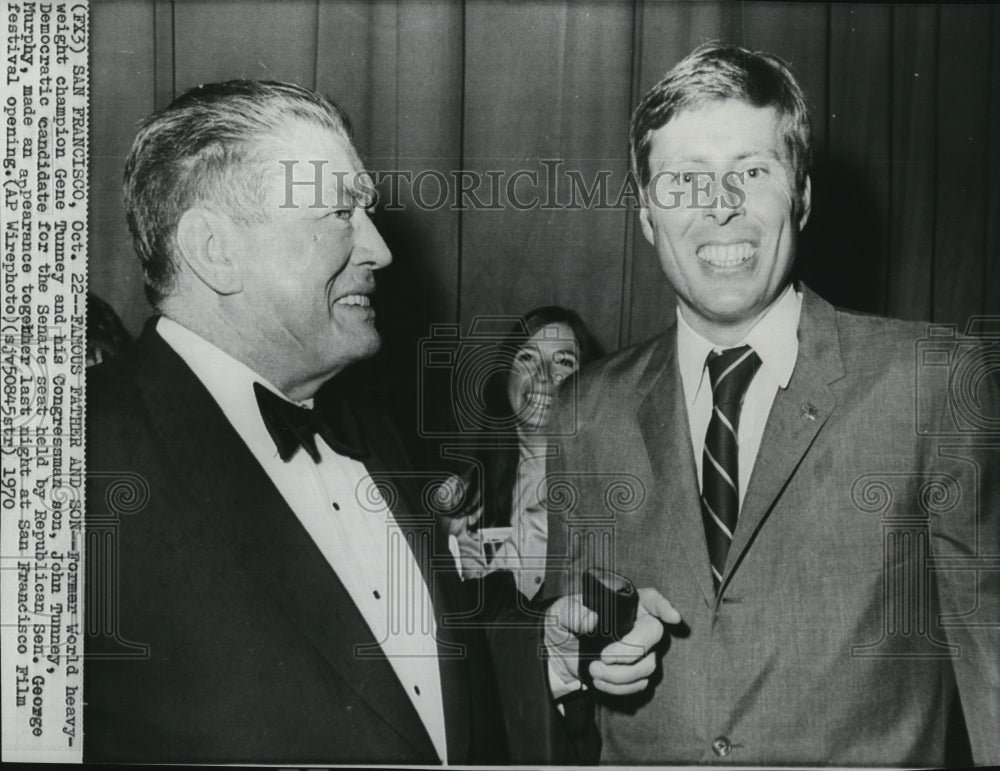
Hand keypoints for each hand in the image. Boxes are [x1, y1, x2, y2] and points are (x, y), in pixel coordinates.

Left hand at [545, 587, 679, 695]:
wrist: (557, 654)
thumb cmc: (564, 624)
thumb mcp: (560, 614)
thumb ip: (572, 613)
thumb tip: (590, 620)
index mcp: (624, 603)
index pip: (651, 599)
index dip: (664, 606)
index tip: (672, 617)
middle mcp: (637, 624)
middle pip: (654, 634)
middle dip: (631, 650)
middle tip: (605, 657)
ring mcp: (640, 650)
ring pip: (648, 664)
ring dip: (621, 674)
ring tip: (594, 670)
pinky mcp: (634, 672)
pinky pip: (640, 683)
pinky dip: (619, 687)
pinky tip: (599, 682)